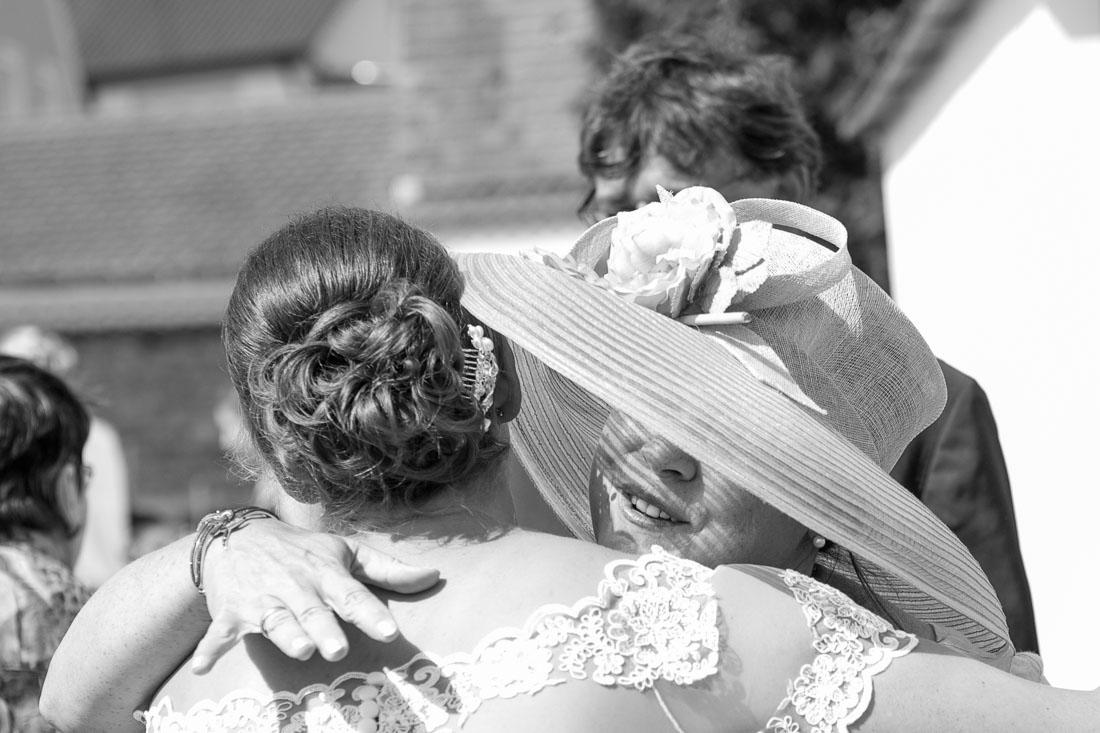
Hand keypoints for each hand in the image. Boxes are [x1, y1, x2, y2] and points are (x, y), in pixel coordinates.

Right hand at [191, 519, 438, 672]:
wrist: (239, 535)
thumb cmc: (304, 551)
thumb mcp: (346, 553)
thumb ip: (389, 570)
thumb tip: (435, 576)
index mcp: (326, 573)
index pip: (352, 595)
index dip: (371, 614)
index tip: (391, 633)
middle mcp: (295, 585)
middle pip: (312, 611)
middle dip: (324, 629)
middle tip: (337, 650)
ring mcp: (261, 598)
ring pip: (274, 620)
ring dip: (284, 634)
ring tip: (300, 649)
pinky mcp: (231, 610)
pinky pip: (219, 631)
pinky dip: (210, 648)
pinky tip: (203, 668)